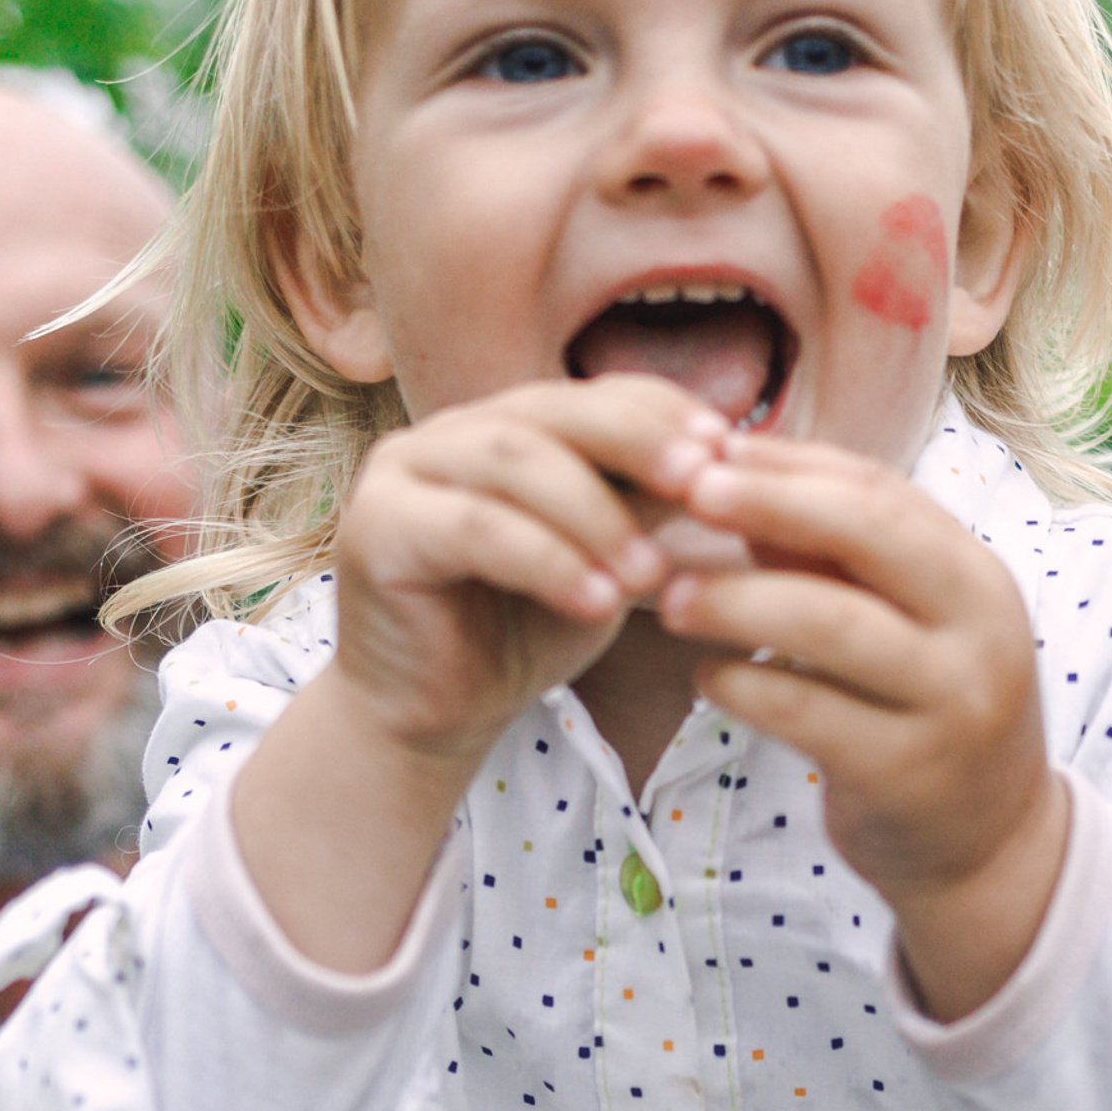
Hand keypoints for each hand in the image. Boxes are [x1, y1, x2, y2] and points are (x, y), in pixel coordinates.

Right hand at [237, 374, 726, 970]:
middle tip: (702, 485)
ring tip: (649, 576)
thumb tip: (735, 469)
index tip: (729, 452)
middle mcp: (453, 431)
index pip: (597, 395)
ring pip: (515, 462)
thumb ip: (649, 510)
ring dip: (594, 514)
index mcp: (513, 426)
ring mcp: (405, 470)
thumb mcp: (608, 562)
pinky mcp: (376, 526)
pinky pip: (473, 528)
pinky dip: (544, 560)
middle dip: (637, 443)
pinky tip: (597, 603)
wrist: (437, 714)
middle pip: (555, 412)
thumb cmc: (525, 633)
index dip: (663, 415)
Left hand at [656, 432, 1066, 1019]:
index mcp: (977, 578)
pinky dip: (746, 687)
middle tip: (687, 490)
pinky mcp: (907, 774)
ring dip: (739, 599)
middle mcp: (980, 632)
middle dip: (772, 503)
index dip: (792, 465)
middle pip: (872, 535)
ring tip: (669, 597)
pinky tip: (706, 677)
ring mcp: (951, 704)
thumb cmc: (924, 715)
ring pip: (833, 625)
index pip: (882, 492)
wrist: (989, 847)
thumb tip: (735, 483)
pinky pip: (809, 714)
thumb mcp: (903, 630)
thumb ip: (833, 564)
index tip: (710, 449)